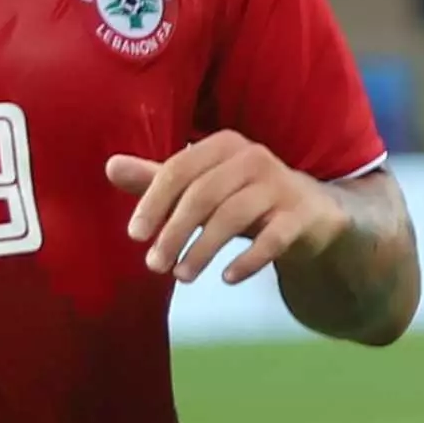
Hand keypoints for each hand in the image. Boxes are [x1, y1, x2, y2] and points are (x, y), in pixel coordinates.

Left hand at [110, 137, 350, 289]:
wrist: (313, 215)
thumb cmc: (244, 199)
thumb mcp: (201, 188)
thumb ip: (158, 179)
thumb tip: (109, 166)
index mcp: (224, 144)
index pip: (179, 169)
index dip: (153, 202)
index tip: (135, 236)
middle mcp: (254, 158)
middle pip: (204, 194)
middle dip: (174, 232)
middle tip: (154, 266)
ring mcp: (282, 186)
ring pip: (234, 216)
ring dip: (203, 249)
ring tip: (183, 276)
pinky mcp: (303, 215)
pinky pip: (272, 239)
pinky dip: (247, 260)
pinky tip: (226, 278)